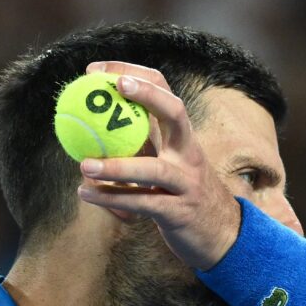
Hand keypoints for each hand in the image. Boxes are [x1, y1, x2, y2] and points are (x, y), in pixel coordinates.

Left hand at [75, 61, 240, 270]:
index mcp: (182, 137)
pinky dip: (113, 199)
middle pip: (175, 112)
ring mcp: (186, 183)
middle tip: (113, 89)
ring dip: (117, 167)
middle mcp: (188, 154)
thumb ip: (139, 145)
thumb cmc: (182, 194)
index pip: (164, 91)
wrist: (221, 234)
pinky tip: (87, 194)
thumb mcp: (167, 163)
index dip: (133, 75)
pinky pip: (143, 204)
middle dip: (146, 95)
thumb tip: (90, 127)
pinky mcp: (178, 213)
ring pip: (153, 169)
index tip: (96, 71)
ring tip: (84, 165)